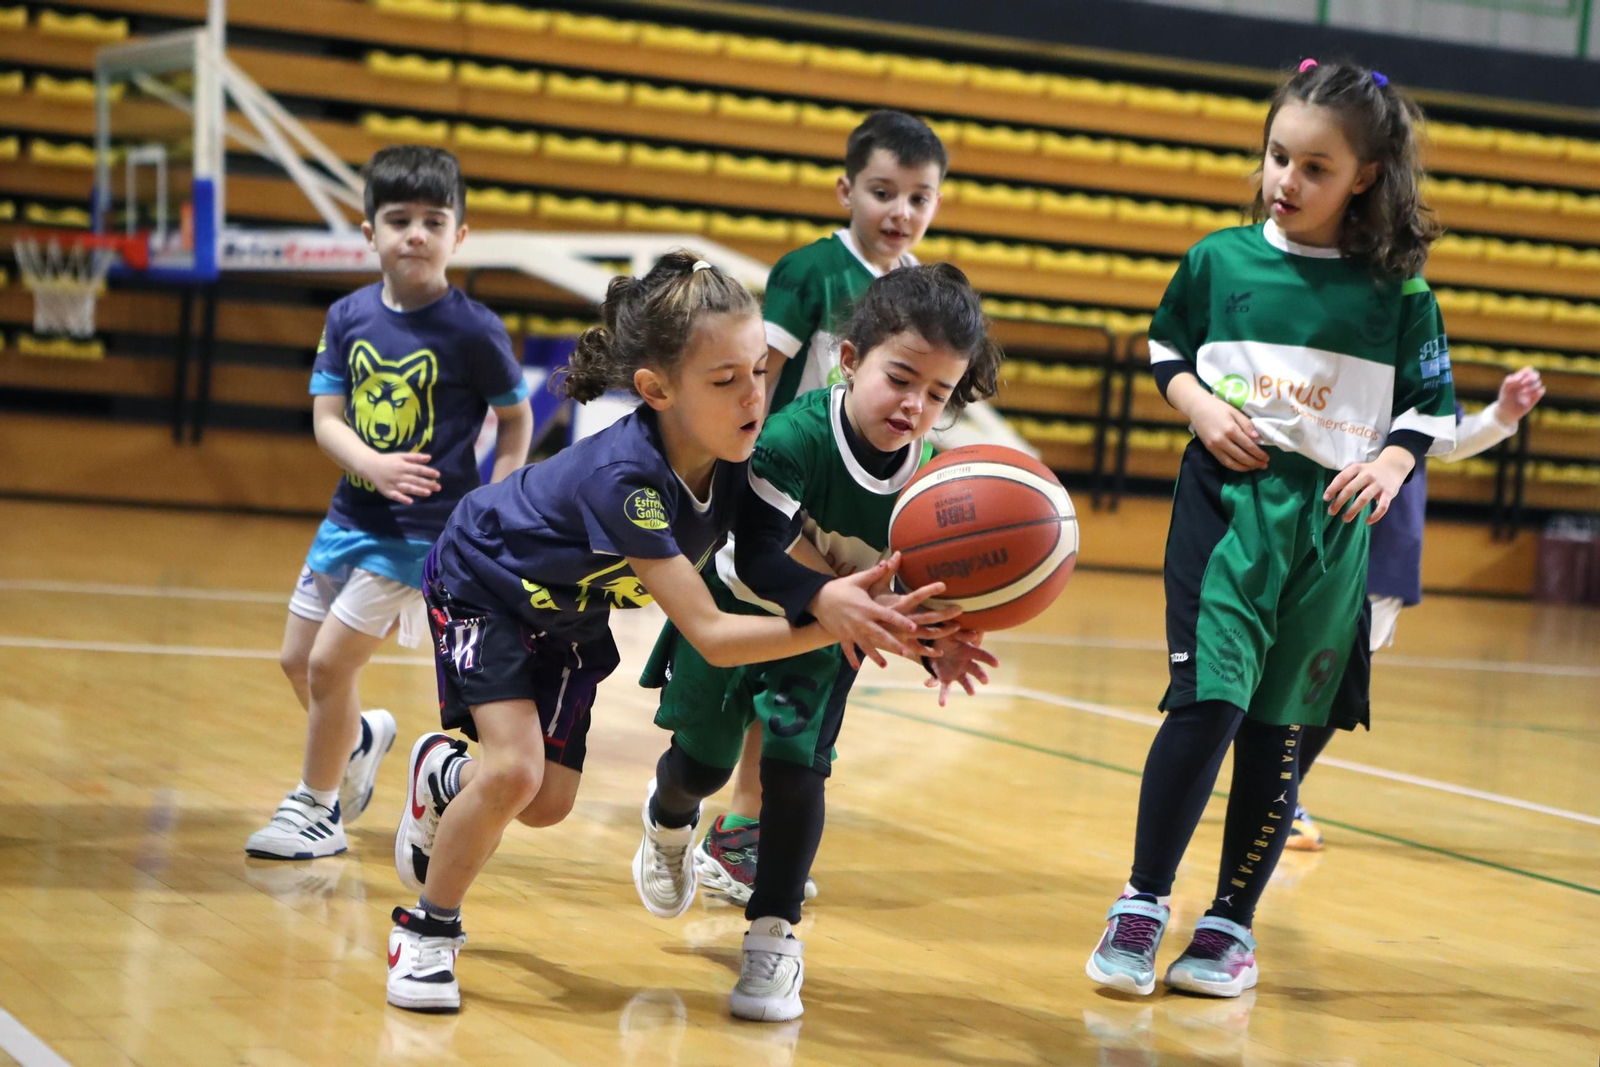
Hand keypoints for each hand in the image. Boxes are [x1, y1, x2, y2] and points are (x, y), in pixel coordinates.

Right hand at [361, 452, 440, 503]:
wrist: (369, 466)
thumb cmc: (388, 460)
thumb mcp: (401, 456)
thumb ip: (415, 457)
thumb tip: (430, 457)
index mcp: (403, 466)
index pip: (418, 469)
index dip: (428, 472)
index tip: (438, 475)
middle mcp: (399, 475)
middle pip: (415, 480)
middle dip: (427, 484)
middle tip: (438, 487)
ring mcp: (393, 484)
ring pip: (407, 488)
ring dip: (418, 491)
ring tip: (428, 493)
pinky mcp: (387, 491)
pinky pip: (395, 496)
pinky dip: (402, 498)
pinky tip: (410, 501)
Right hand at [810, 554, 958, 669]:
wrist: (817, 597)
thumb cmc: (841, 587)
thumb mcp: (858, 579)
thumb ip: (875, 573)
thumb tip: (890, 560)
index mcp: (868, 607)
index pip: (888, 615)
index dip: (901, 621)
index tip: (913, 627)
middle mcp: (861, 621)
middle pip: (880, 635)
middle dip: (893, 644)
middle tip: (906, 652)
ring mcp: (850, 631)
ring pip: (865, 646)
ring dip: (875, 656)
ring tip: (884, 665)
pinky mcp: (841, 636)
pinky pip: (847, 650)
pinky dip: (851, 659)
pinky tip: (857, 667)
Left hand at [922, 631, 999, 706]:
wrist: (933, 645)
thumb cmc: (946, 638)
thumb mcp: (951, 633)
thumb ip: (962, 635)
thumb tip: (975, 634)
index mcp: (968, 652)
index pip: (981, 655)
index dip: (989, 659)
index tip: (997, 664)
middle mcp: (965, 664)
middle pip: (975, 670)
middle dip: (981, 675)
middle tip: (986, 681)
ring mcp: (956, 673)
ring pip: (964, 681)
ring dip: (968, 687)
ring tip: (972, 693)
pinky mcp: (945, 679)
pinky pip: (944, 687)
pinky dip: (940, 692)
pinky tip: (934, 694)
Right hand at [1188, 393, 1268, 471]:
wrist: (1197, 408)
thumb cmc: (1218, 407)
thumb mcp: (1235, 412)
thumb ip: (1247, 425)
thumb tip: (1258, 438)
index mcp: (1230, 430)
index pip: (1248, 446)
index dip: (1259, 453)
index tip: (1267, 458)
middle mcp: (1222, 440)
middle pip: (1241, 456)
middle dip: (1254, 462)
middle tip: (1264, 465)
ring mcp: (1214, 446)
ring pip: (1232, 462)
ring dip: (1245, 467)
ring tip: (1255, 468)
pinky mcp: (1210, 449)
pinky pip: (1223, 461)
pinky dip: (1234, 466)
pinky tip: (1242, 466)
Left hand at [1325, 447, 1411, 523]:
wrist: (1394, 466)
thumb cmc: (1370, 471)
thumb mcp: (1358, 470)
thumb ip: (1346, 480)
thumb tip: (1330, 494)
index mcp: (1357, 468)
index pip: (1342, 478)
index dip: (1332, 488)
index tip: (1325, 498)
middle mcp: (1368, 475)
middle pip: (1350, 489)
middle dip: (1339, 502)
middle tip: (1331, 512)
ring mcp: (1379, 484)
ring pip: (1363, 499)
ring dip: (1353, 510)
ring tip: (1345, 519)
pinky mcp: (1389, 493)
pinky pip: (1382, 507)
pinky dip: (1375, 516)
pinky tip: (1367, 521)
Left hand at [1496, 367, 1544, 423]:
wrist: (1507, 412)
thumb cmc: (1505, 398)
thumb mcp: (1505, 389)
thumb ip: (1510, 381)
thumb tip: (1520, 378)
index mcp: (1520, 378)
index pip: (1528, 370)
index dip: (1526, 373)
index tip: (1519, 380)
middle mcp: (1527, 382)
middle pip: (1536, 374)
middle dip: (1531, 378)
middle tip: (1523, 384)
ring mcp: (1532, 389)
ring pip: (1539, 382)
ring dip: (1531, 387)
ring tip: (1523, 393)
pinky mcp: (1536, 396)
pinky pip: (1542, 390)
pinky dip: (1536, 392)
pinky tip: (1528, 397)